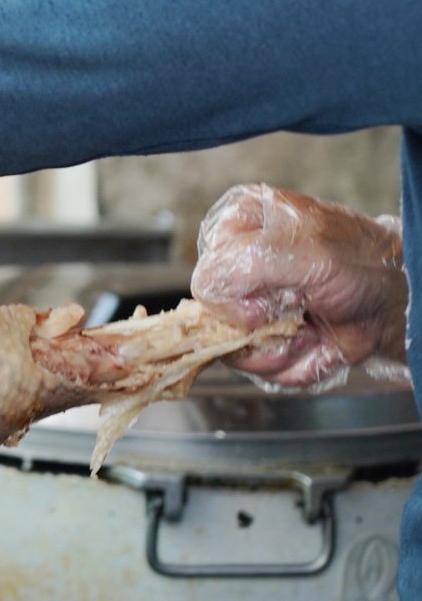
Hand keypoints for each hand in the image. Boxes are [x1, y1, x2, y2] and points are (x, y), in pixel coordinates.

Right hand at [190, 183, 406, 387]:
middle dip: (261, 330)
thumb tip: (214, 300)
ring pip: (237, 353)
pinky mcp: (266, 340)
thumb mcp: (304, 248)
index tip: (270, 300)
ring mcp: (249, 308)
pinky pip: (263, 371)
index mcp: (234, 229)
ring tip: (311, 328)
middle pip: (215, 322)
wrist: (395, 298)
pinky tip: (317, 342)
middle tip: (298, 310)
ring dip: (282, 350)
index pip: (204, 280)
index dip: (235, 301)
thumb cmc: (358, 261)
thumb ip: (244, 263)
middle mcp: (235, 269)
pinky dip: (297, 364)